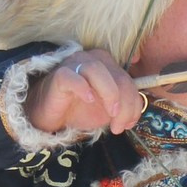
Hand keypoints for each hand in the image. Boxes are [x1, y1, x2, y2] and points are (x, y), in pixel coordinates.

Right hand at [24, 50, 147, 135]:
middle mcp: (93, 60)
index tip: (129, 124)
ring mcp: (75, 64)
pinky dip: (83, 87)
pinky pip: (72, 76)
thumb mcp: (108, 111)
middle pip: (118, 76)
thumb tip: (134, 115)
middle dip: (125, 105)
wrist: (53, 116)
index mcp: (109, 66)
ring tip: (111, 114)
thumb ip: (125, 108)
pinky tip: (88, 100)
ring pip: (97, 70)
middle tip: (119, 126)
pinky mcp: (59, 75)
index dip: (134, 104)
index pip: (128, 81)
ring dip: (110, 94)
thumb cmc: (81, 109)